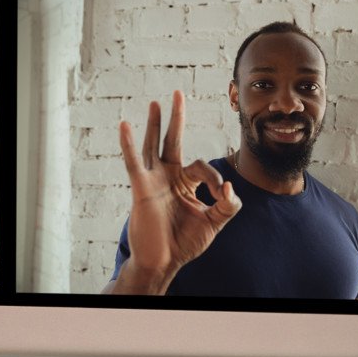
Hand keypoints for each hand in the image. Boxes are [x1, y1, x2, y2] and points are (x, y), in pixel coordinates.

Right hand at [110, 89, 240, 293]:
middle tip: (178, 94)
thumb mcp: (214, 223)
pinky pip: (134, 162)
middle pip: (173, 141)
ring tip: (156, 103)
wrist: (164, 261)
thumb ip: (228, 205)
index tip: (223, 196)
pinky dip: (129, 144)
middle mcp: (167, 177)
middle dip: (176, 118)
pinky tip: (126, 126)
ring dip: (155, 124)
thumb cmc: (184, 243)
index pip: (204, 167)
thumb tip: (231, 187)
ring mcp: (153, 180)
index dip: (217, 179)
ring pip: (153, 146)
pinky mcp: (141, 187)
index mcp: (184, 183)